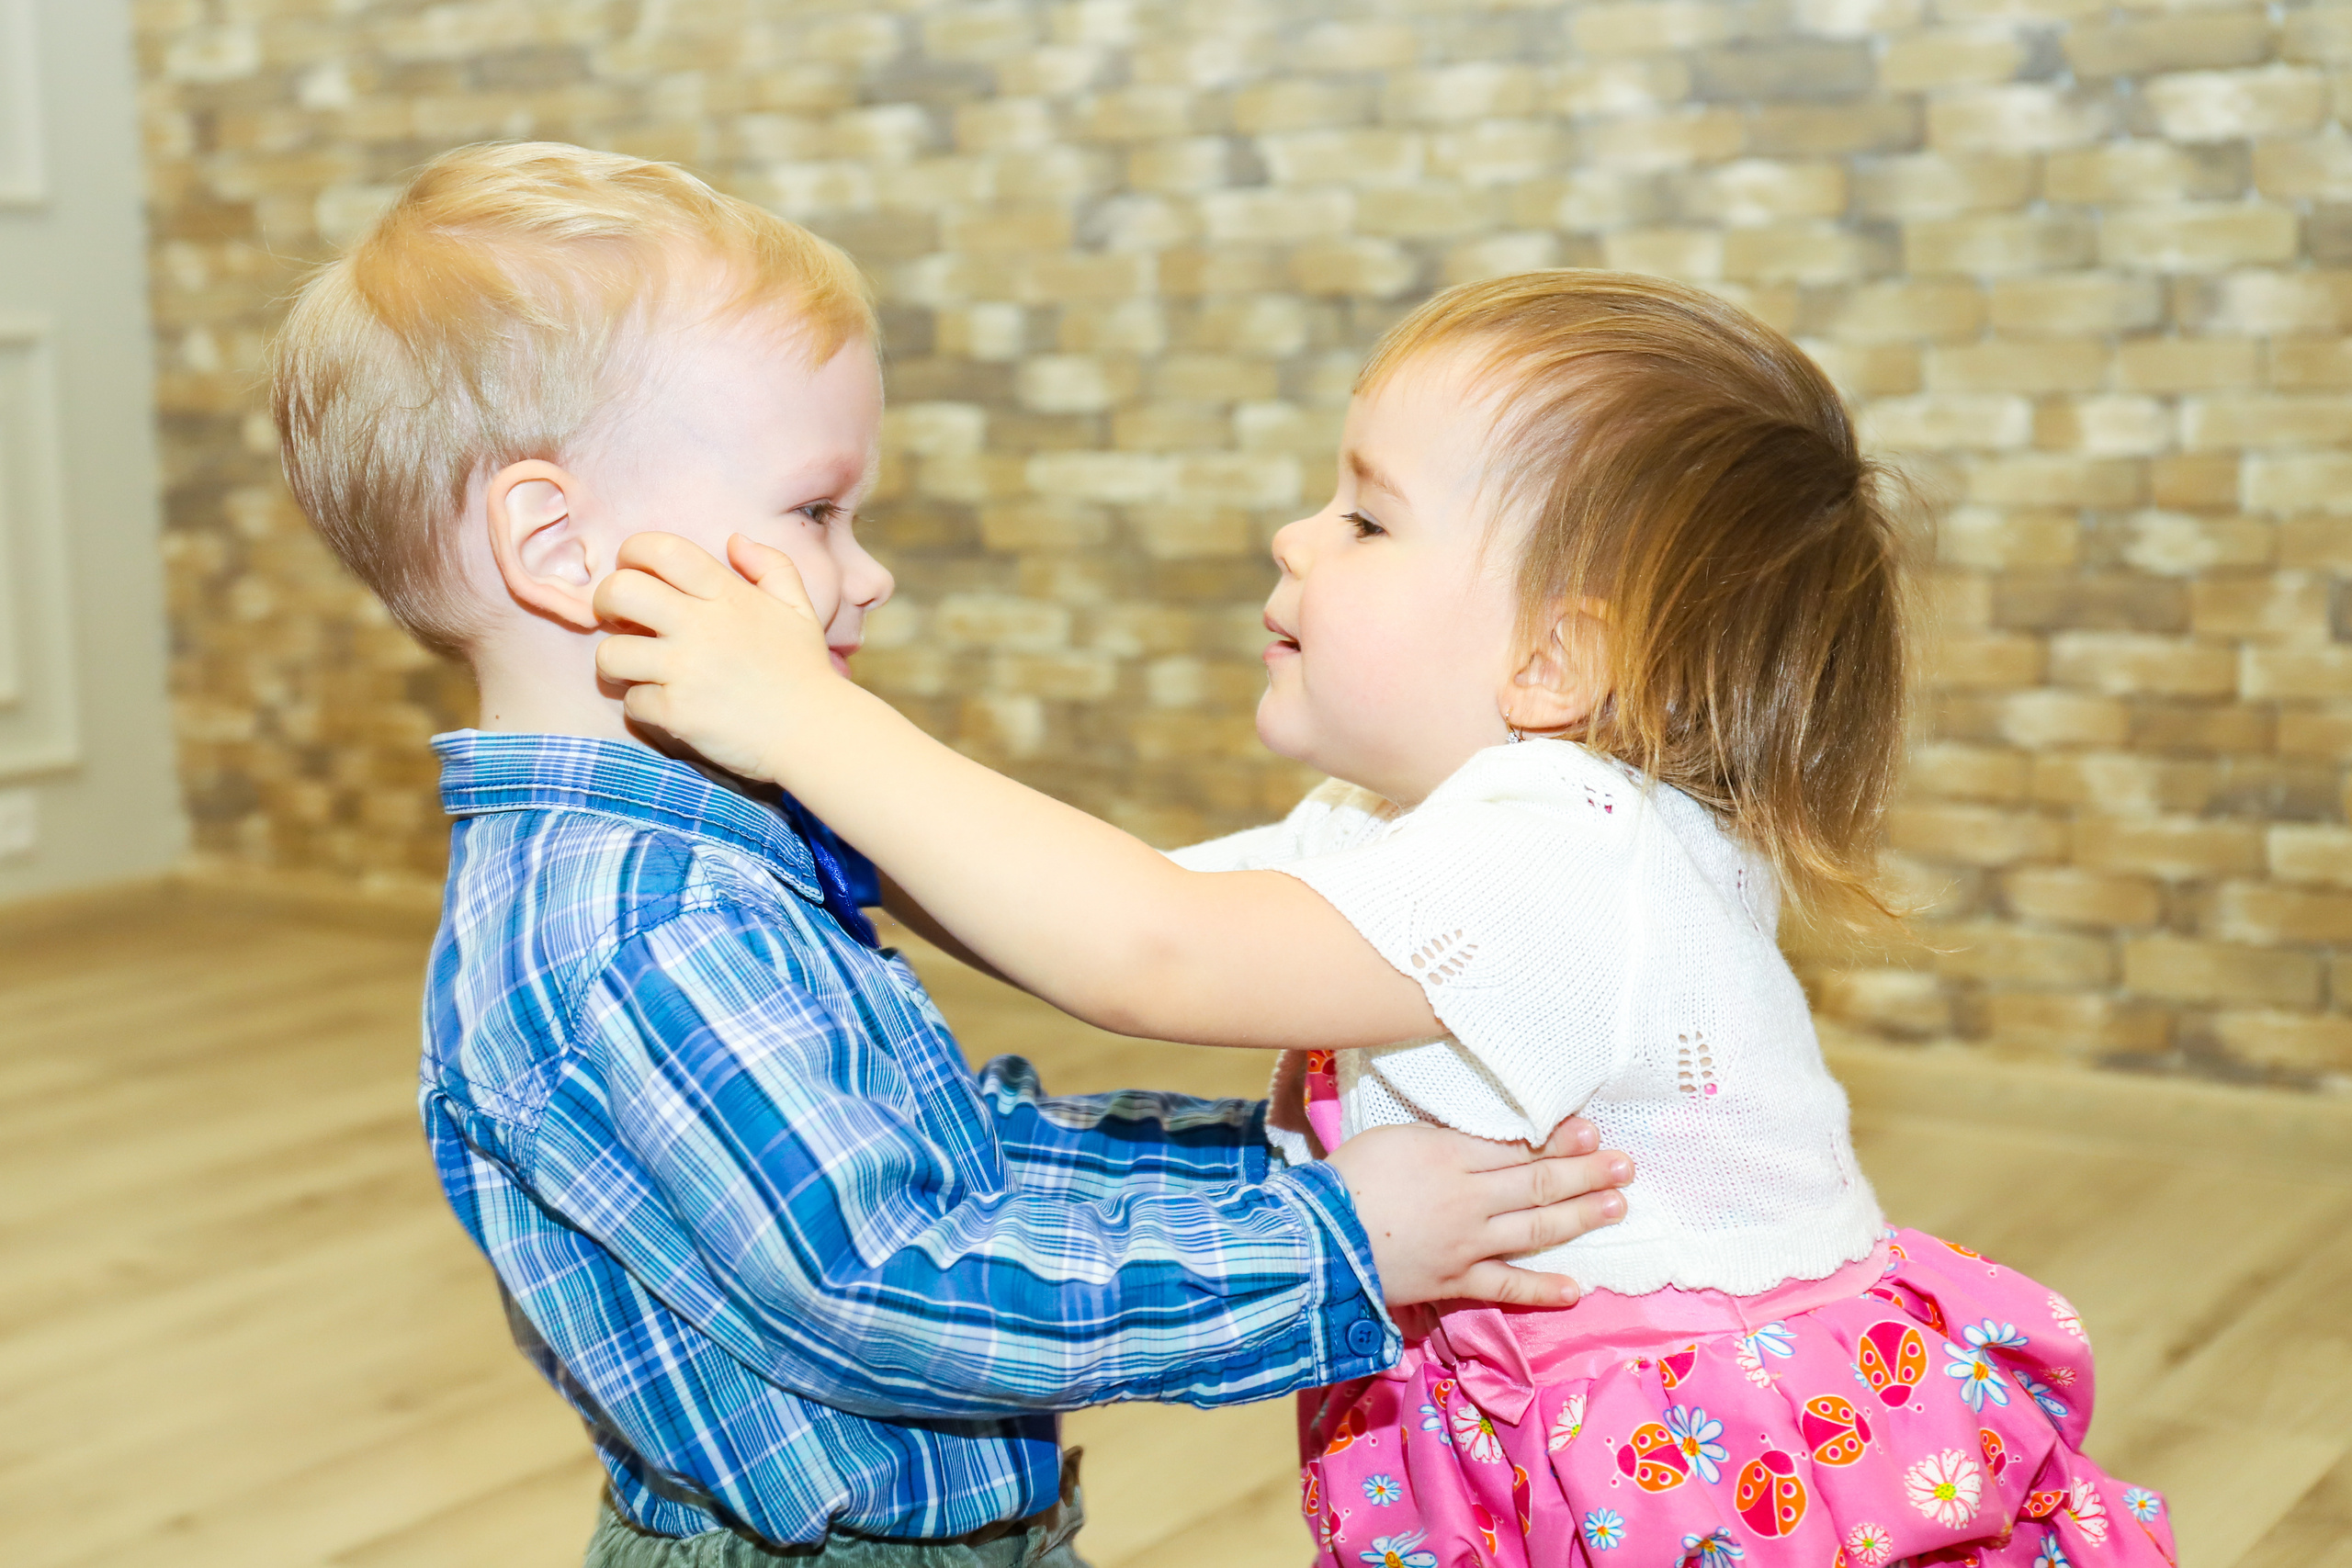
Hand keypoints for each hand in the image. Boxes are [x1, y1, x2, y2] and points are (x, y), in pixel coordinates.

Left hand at [593, 532, 837, 781]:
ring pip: (610, 653)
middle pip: (619, 592)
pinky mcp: (677, 712)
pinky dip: (643, 706)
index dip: (634, 552)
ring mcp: (685, 670)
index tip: (635, 572)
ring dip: (616, 662)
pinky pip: (631, 702)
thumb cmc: (804, 671)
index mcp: (727, 595)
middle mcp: (701, 626)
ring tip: (635, 670)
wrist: (815, 734)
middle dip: (605, 602)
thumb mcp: (799, 608)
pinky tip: (665, 706)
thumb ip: (771, 566)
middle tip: (618, 619)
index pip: (661, 550)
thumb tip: (735, 539)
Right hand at [1325, 1118, 1630, 1308]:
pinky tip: (1577, 1288)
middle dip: (1586, 1172)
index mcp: (1451, 1156)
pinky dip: (1542, 1289)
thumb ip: (1442, 1137)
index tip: (1592, 1131)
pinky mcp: (1455, 1281)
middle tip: (1625, 1166)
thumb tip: (1481, 1134)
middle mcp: (1470, 1199)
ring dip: (1580, 1218)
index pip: (1519, 1146)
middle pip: (1539, 1183)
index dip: (1560, 1138)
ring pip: (1535, 1230)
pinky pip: (1506, 1287)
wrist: (1315, 1239)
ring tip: (1616, 1206)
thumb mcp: (1394, 1137)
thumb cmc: (1346, 1178)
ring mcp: (1467, 1244)